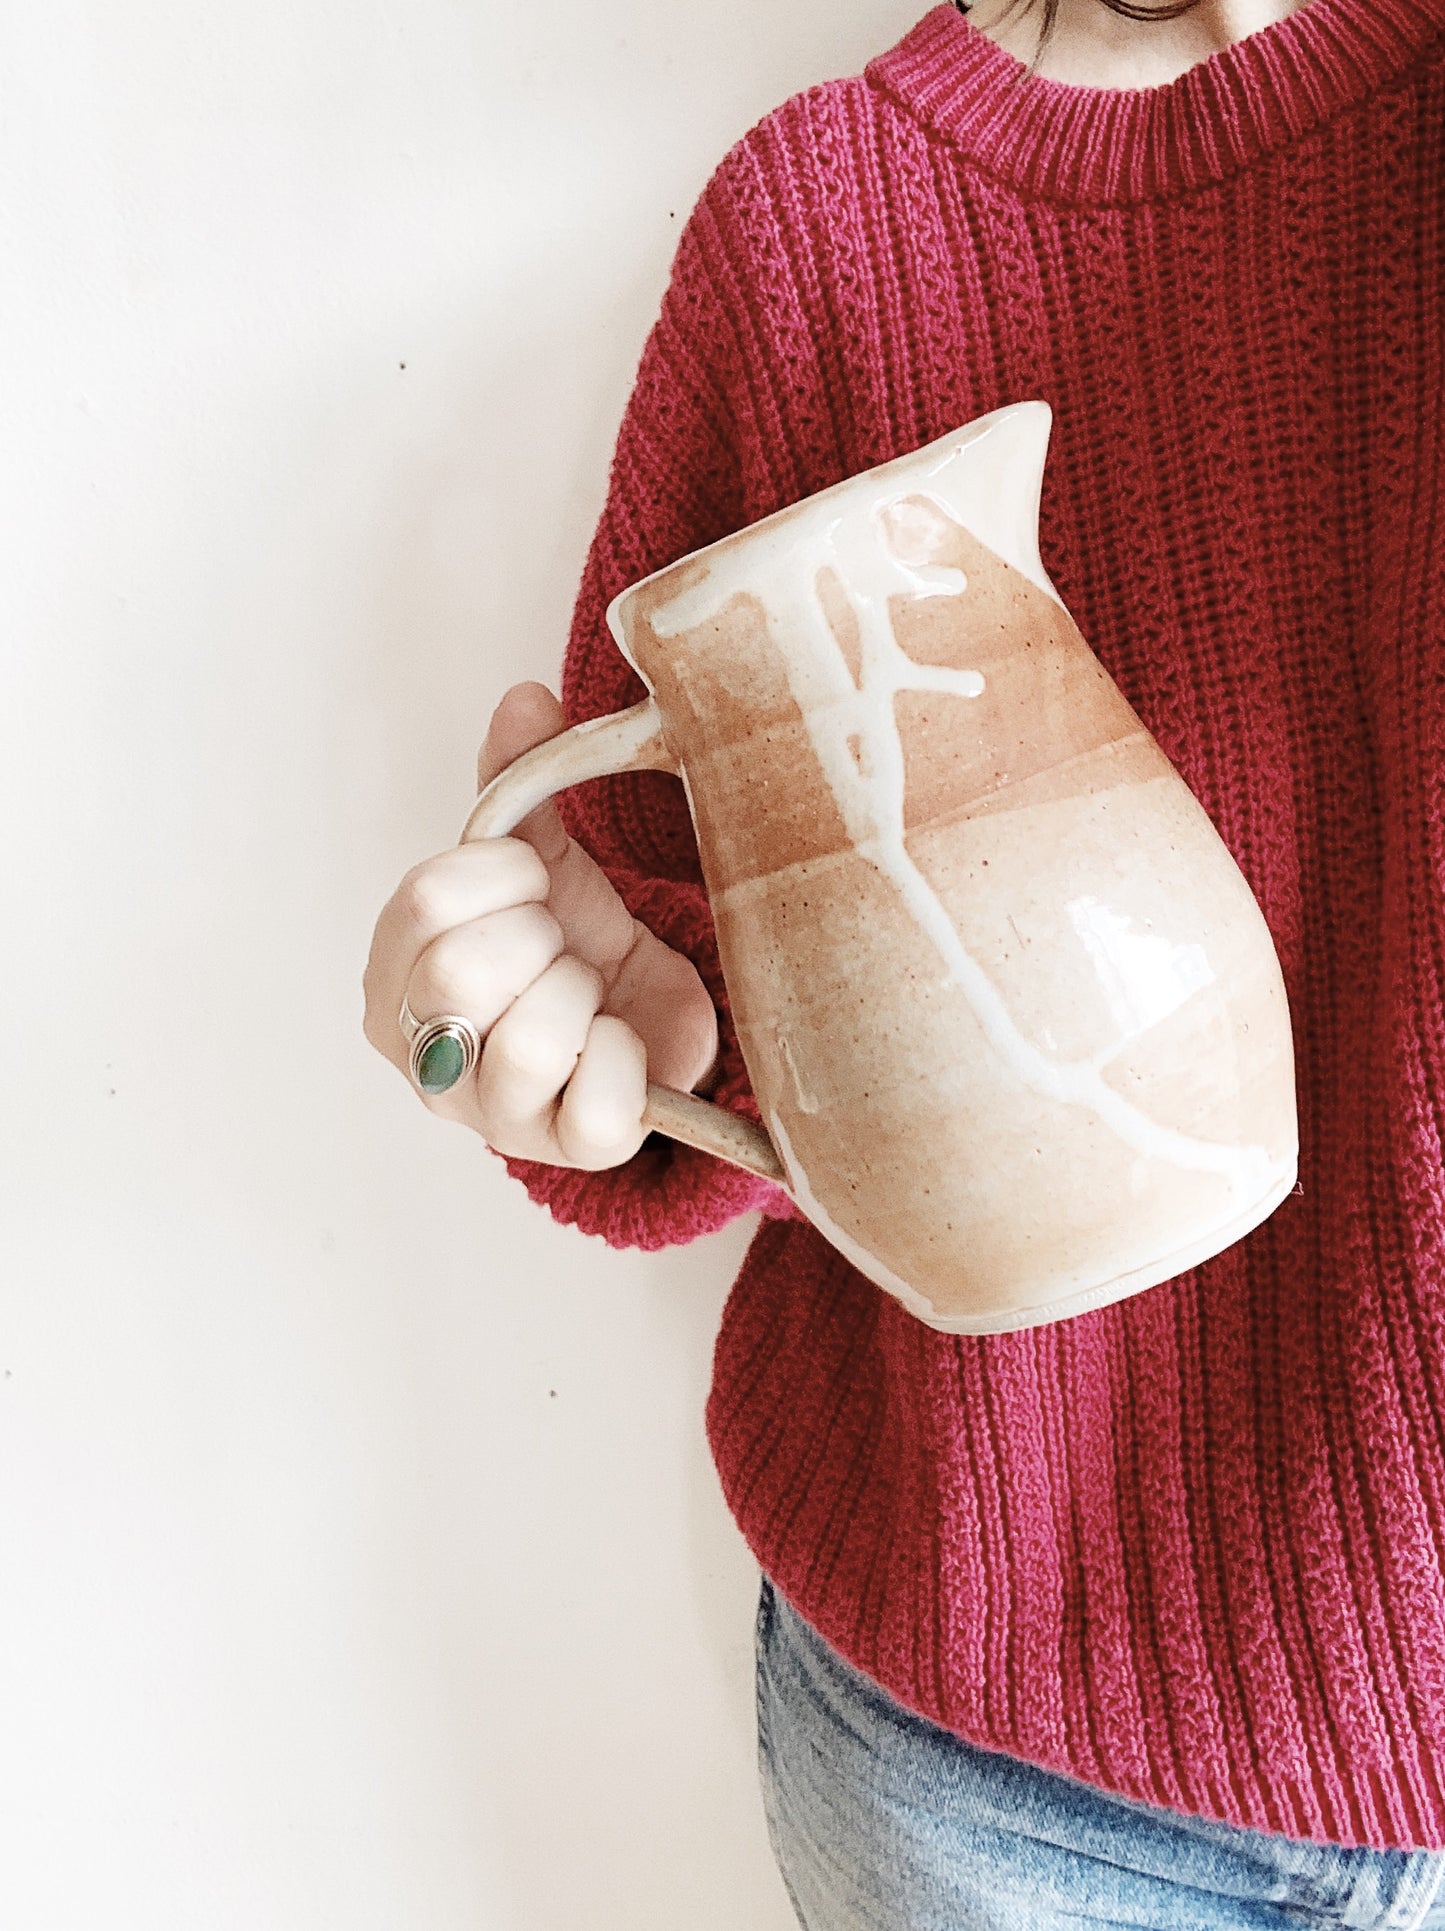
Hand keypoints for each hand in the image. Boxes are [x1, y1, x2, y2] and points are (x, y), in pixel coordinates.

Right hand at [362, 683, 718, 1168]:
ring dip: (582, 995)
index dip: (502, 876)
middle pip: (461, 973)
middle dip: (538, 937)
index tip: (533, 885)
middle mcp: (422, 1056)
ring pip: (531, 1041)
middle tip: (561, 943)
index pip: (426, 899)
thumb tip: (525, 696)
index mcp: (392, 977)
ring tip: (589, 995)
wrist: (639, 1025)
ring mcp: (488, 1115)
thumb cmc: (565, 946)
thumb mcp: (537, 860)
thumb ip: (515, 784)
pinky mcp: (567, 1155)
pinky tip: (621, 1042)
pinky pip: (601, 1105)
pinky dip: (628, 1058)